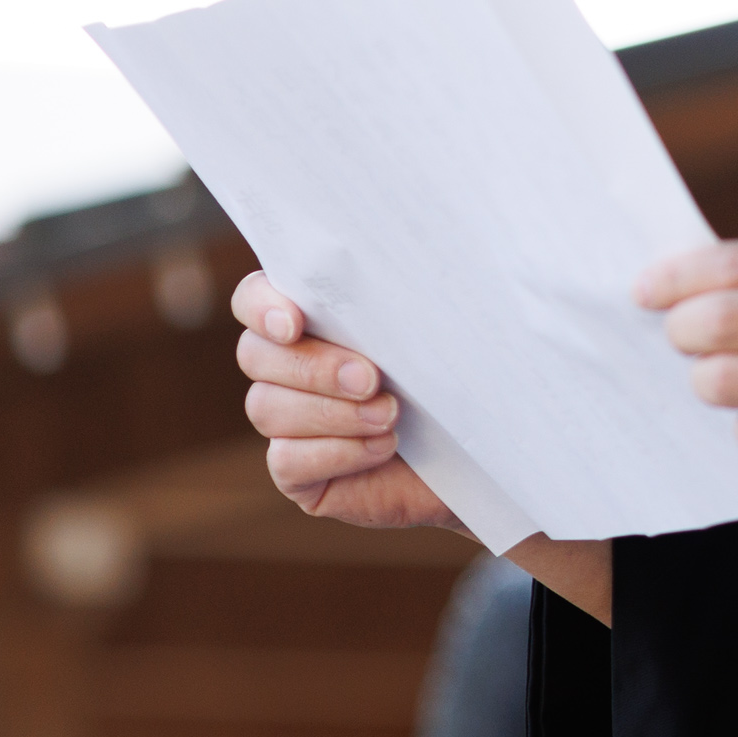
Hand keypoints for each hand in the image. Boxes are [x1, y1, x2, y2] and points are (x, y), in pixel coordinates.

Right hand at [233, 269, 455, 530]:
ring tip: (390, 415)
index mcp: (315, 321)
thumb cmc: (462, 378)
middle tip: (370, 379)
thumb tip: (401, 263)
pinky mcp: (297, 473)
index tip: (293, 324)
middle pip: (255, 354)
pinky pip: (287, 461)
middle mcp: (288, 368)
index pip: (253, 299)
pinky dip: (336, 453)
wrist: (485, 452)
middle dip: (314, 367)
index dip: (261, 307)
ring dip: (333, 413)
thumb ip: (403, 300)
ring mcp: (287, 423)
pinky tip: (382, 447)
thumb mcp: (438, 331)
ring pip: (267, 408)